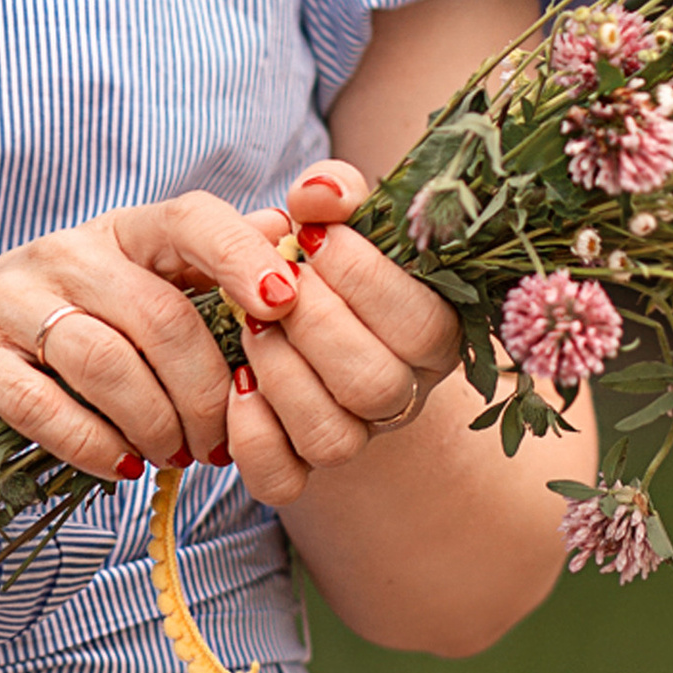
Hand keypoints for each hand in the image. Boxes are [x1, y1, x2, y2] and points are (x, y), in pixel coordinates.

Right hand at [0, 191, 307, 484]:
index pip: (192, 219)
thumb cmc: (61, 320)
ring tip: (172, 458)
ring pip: (107, 364)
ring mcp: (10, 299)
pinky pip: (43, 405)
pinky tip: (120, 468)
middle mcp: (66, 252)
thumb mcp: (133, 285)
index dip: (243, 259)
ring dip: (155, 427)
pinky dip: (93, 445)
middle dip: (205, 393)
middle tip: (217, 444)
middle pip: (161, 317)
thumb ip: (209, 272)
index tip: (283, 308)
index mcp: (121, 232)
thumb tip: (292, 236)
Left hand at [225, 162, 463, 507]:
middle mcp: (401, 394)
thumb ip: (336, 192)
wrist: (296, 306)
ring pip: (332, 437)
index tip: (312, 235)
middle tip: (276, 285)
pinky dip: (253, 436)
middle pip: (375, 385)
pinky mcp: (298, 467)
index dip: (364, 277)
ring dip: (281, 374)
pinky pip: (282, 480)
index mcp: (434, 333)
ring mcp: (352, 436)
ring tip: (250, 325)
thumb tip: (318, 194)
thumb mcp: (339, 213)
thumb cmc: (325, 256)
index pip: (422, 322)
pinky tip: (237, 383)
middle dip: (314, 325)